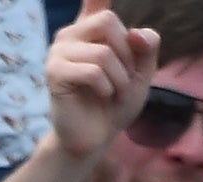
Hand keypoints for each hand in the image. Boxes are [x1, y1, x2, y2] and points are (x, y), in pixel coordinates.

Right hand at [45, 0, 159, 161]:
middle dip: (126, 54)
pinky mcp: (55, 72)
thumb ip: (146, 50)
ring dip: (119, 78)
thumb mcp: (141, 75)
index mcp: (91, 29)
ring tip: (111, 92)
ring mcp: (59, 52)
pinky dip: (107, 88)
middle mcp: (72, 34)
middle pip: (108, 21)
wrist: (94, 139)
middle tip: (122, 79)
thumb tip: (140, 33)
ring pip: (104, 51)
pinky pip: (94, 71)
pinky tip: (100, 98)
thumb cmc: (114, 105)